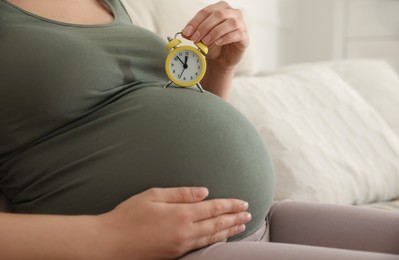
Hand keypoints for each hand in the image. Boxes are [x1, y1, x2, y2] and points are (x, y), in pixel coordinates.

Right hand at [97, 187, 250, 258]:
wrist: (110, 243)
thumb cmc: (128, 215)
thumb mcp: (153, 196)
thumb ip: (181, 194)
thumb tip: (205, 192)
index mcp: (180, 214)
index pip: (213, 208)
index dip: (230, 205)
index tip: (244, 203)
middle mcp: (185, 232)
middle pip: (217, 224)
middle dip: (235, 218)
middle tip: (249, 214)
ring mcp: (181, 246)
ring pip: (213, 237)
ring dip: (230, 230)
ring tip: (242, 226)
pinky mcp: (175, 254)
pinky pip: (202, 247)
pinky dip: (216, 241)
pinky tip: (222, 239)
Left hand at [182, 1, 248, 70]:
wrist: (222, 58)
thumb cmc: (213, 44)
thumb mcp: (201, 38)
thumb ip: (194, 33)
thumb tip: (185, 32)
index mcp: (221, 8)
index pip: (207, 11)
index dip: (195, 21)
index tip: (187, 32)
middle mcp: (233, 13)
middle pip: (218, 14)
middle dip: (204, 26)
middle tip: (195, 38)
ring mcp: (241, 24)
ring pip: (229, 23)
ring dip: (214, 32)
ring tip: (205, 42)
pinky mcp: (244, 36)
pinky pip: (236, 34)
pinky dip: (225, 38)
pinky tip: (217, 43)